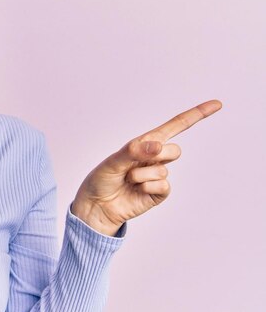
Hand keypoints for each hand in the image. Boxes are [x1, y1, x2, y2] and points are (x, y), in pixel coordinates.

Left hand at [71, 99, 222, 235]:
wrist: (96, 207)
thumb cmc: (101, 180)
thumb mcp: (112, 161)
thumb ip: (133, 151)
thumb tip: (158, 145)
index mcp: (144, 143)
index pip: (175, 126)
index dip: (196, 115)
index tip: (217, 104)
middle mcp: (154, 158)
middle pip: (175, 150)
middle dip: (157, 155)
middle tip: (133, 164)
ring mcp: (157, 176)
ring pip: (163, 169)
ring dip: (141, 174)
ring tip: (127, 180)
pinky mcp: (158, 193)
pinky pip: (163, 185)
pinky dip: (147, 187)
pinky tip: (136, 190)